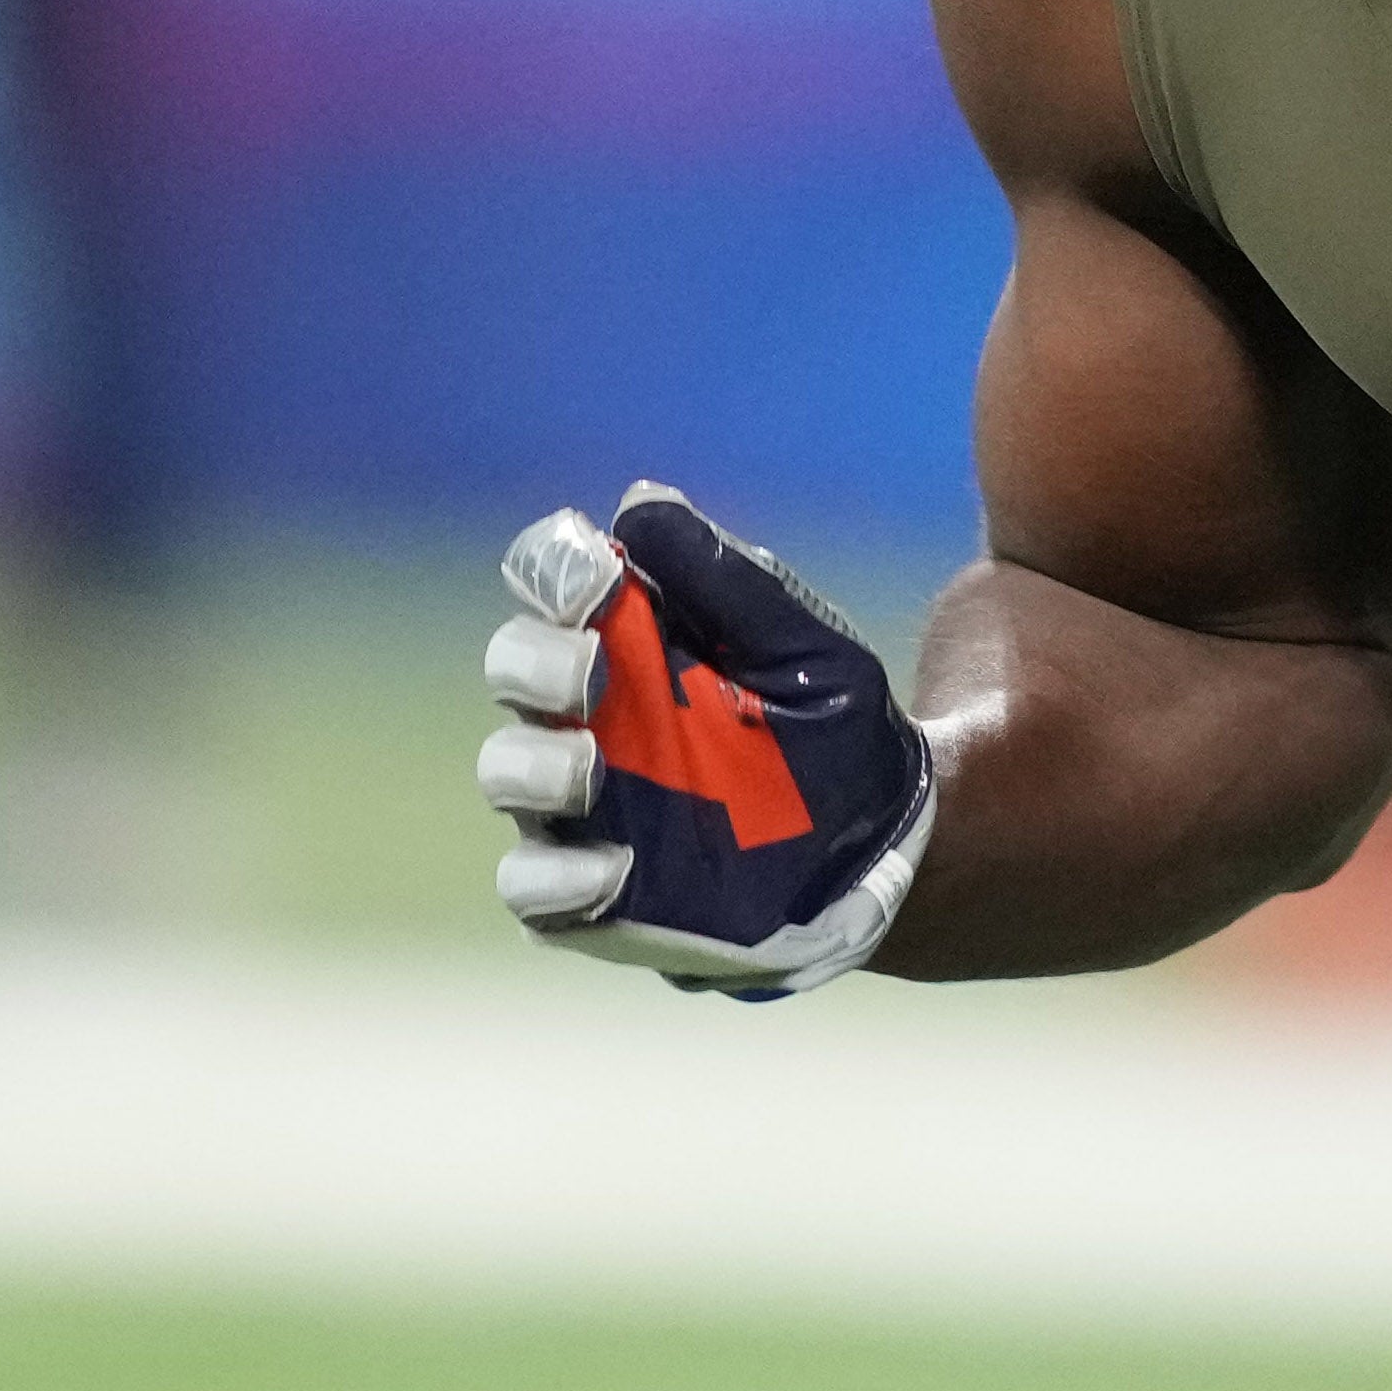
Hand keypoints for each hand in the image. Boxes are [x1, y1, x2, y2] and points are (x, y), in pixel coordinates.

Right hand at [477, 484, 938, 994]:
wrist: (884, 839)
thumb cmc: (831, 726)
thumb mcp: (804, 645)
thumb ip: (728, 580)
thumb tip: (640, 501)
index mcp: (626, 640)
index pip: (551, 583)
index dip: (553, 570)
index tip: (594, 575)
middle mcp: (584, 714)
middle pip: (512, 667)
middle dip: (536, 661)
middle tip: (590, 668)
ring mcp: (581, 804)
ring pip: (507, 772)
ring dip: (536, 765)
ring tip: (592, 769)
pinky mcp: (591, 889)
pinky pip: (533, 888)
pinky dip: (556, 879)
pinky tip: (613, 869)